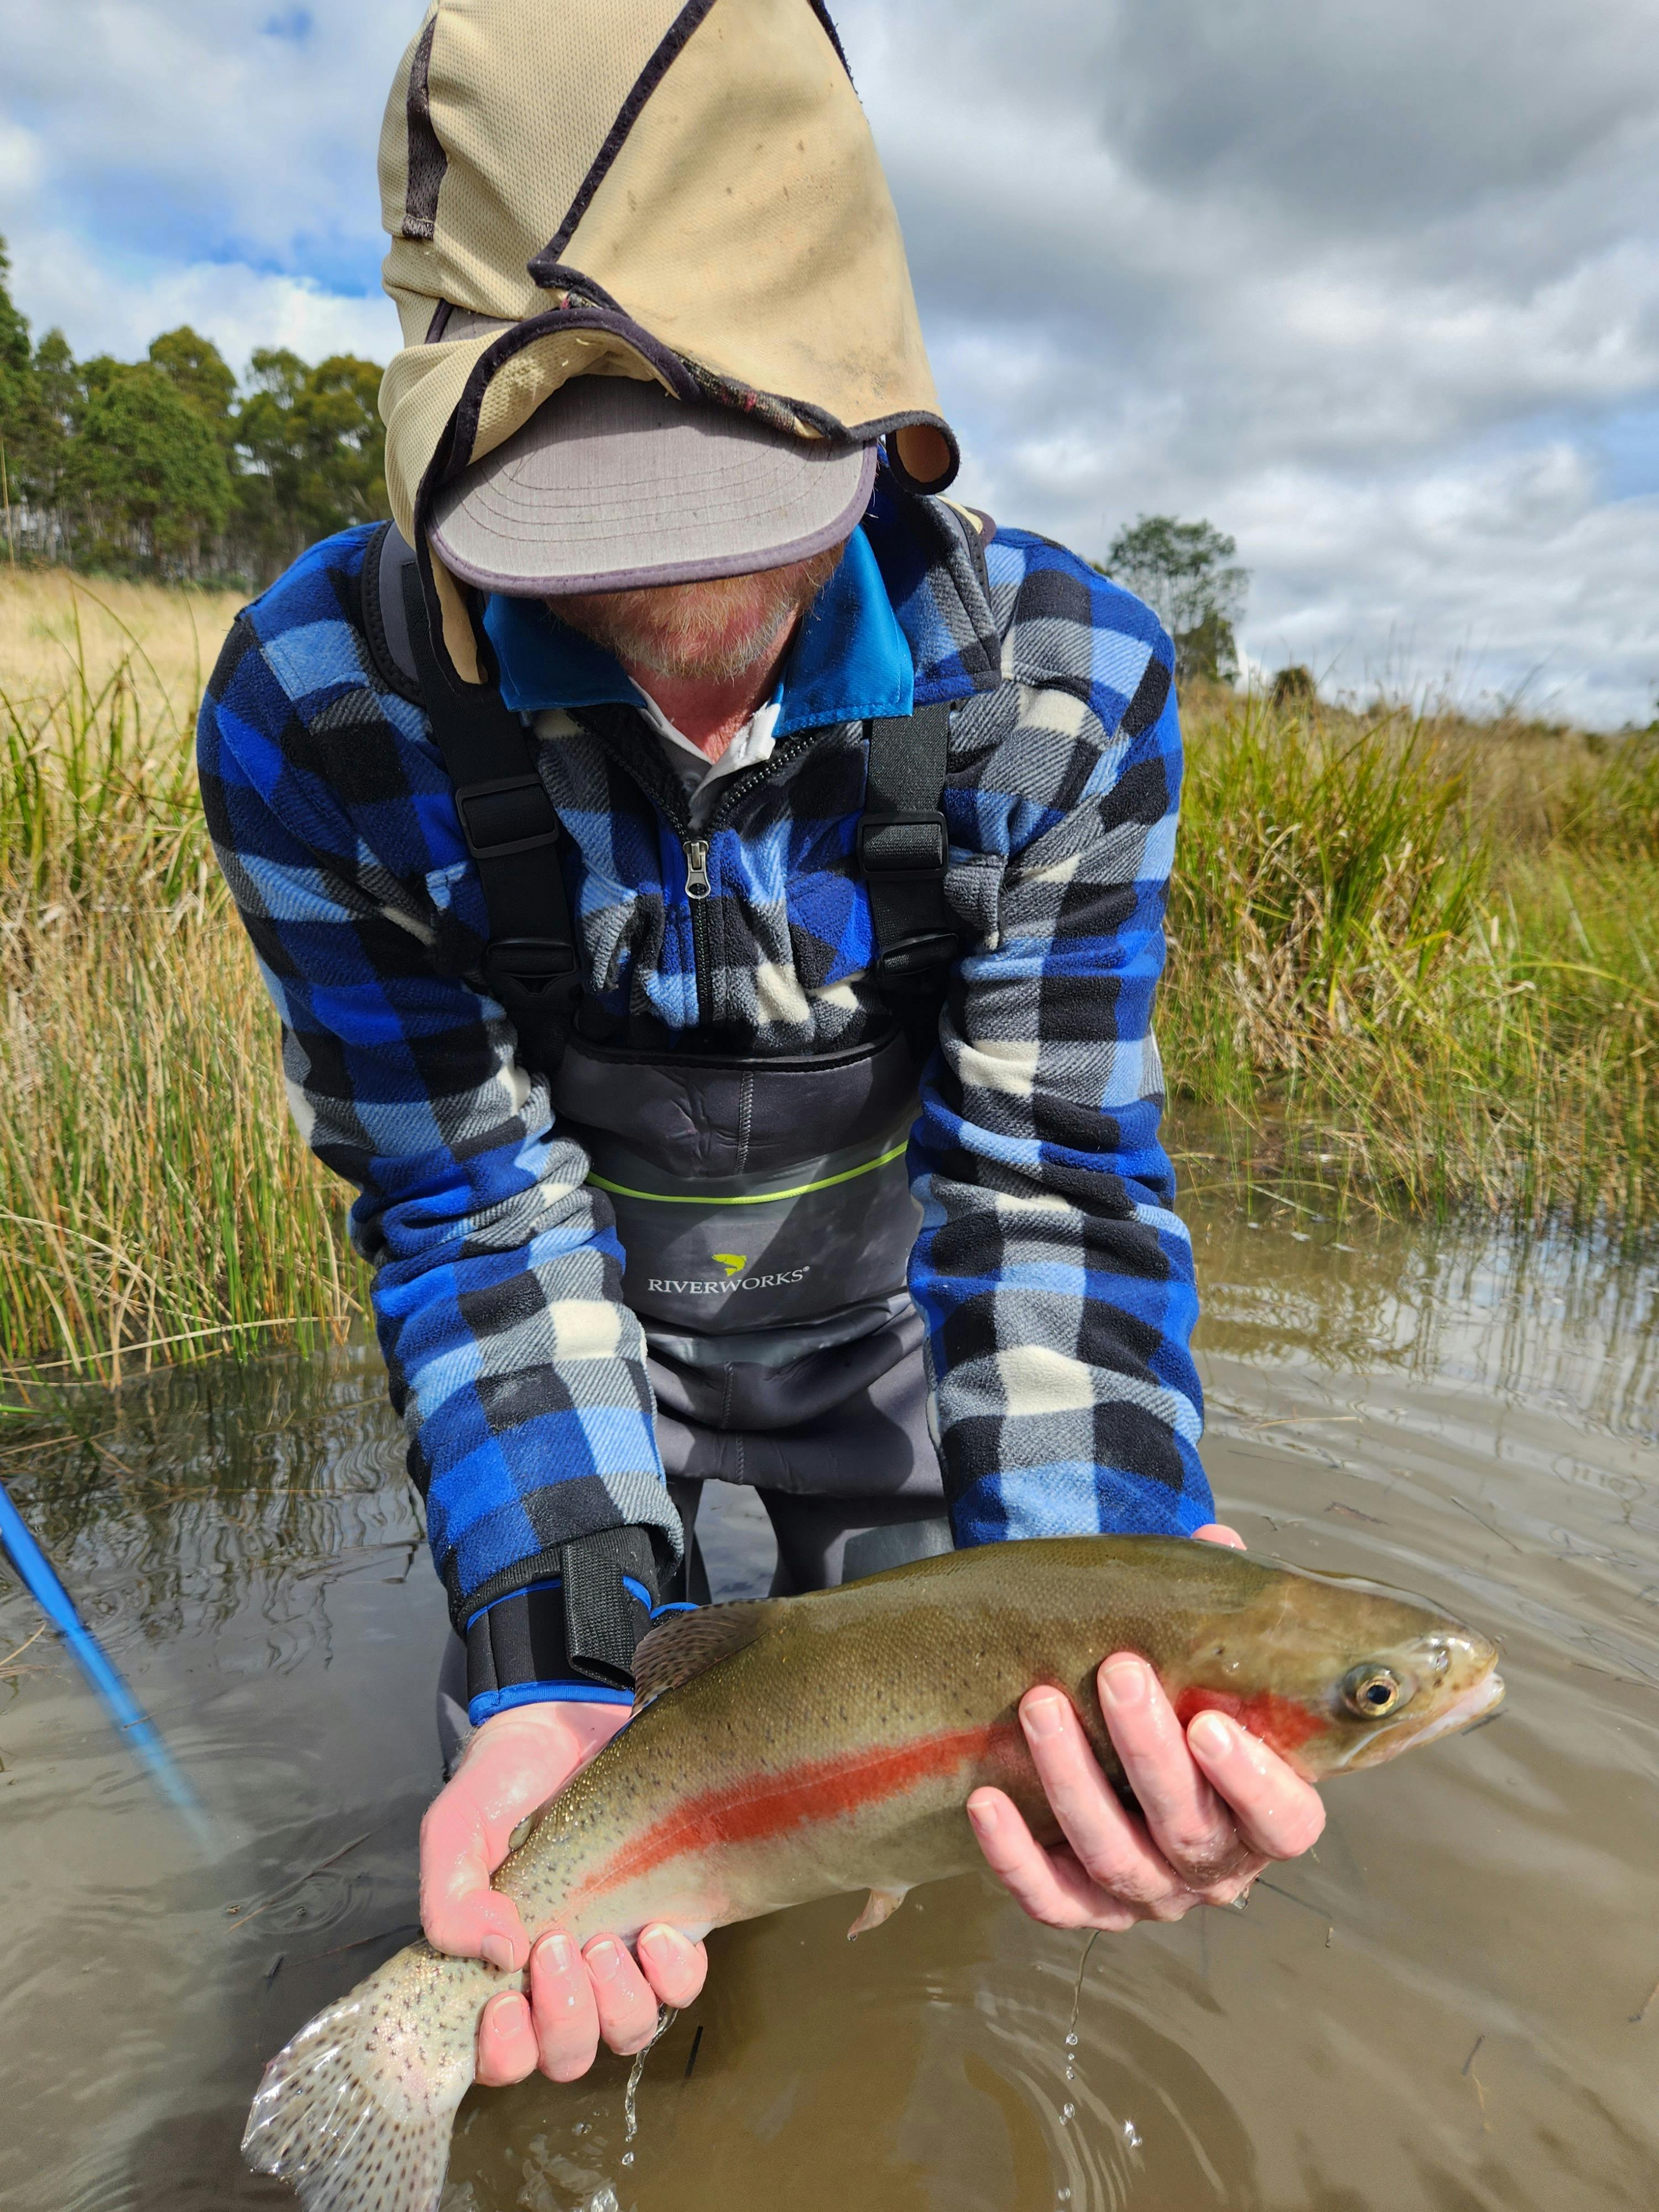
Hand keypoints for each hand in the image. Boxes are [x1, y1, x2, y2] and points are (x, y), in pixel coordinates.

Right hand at [420, 1701, 707, 2085]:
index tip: (504, 2002)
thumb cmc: (504, 1781)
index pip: (502, 2057)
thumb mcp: (457, 1829)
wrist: (566, 1719)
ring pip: (627, 2030)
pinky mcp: (672, 1921)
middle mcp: (562, 1977)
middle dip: (564, 2019)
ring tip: (607, 1937)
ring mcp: (620, 1954)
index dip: (504, 2054)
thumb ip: (451, 1897)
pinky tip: (658, 1929)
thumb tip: (501, 1956)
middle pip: (568, 2055)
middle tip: (557, 1944)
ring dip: (617, 2000)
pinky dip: (673, 1973)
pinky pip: (683, 1985)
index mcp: (502, 1969)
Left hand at [966, 1524, 1325, 1928]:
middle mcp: (1213, 1870)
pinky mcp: (1086, 1909)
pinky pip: (1050, 1900)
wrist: (1129, 1754)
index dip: (1251, 1781)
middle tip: (1116, 1672)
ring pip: (1115, 1861)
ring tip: (1038, 1706)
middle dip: (1147, 1752)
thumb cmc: (1182, 1704)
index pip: (1283, 1821)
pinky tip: (985, 1801)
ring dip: (1072, 1784)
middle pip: (1188, 1831)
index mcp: (1263, 1816)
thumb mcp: (1206, 1659)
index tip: (1207, 1722)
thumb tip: (1218, 1543)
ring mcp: (1150, 1895)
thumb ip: (1218, 1609)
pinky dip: (1015, 1857)